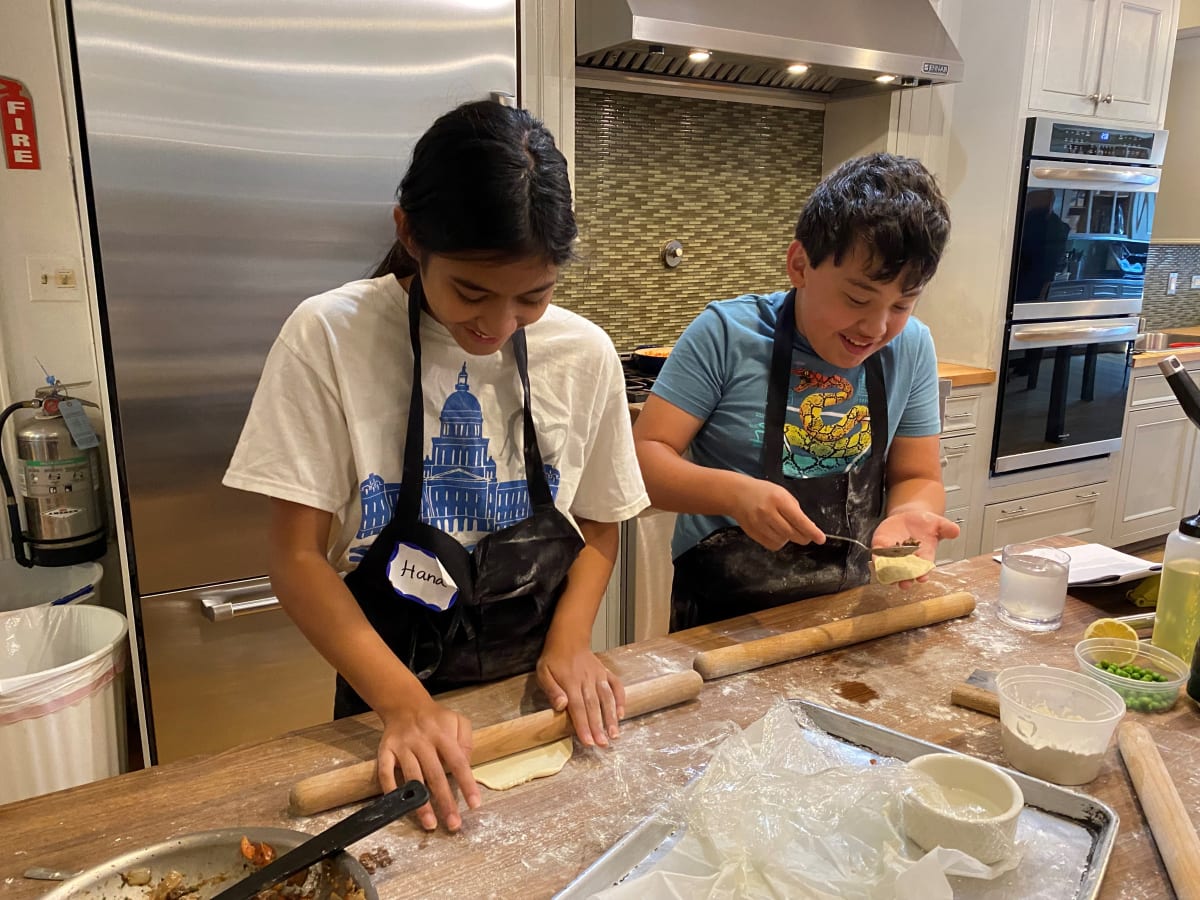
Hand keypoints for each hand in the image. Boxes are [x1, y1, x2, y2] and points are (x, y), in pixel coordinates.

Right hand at [376, 694, 479, 831]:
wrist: (405, 704)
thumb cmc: (436, 718)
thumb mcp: (458, 721)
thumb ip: (466, 742)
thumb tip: (467, 766)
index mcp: (443, 734)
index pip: (458, 761)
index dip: (467, 784)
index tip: (474, 805)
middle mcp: (422, 741)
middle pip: (435, 774)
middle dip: (445, 801)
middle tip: (453, 824)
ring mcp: (402, 746)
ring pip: (412, 778)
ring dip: (420, 803)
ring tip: (430, 823)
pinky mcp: (385, 750)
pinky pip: (385, 773)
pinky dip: (391, 790)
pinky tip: (400, 806)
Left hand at [537, 637, 625, 747]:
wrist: (569, 638)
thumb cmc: (553, 659)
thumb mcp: (543, 672)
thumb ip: (552, 690)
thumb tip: (562, 705)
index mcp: (570, 682)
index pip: (578, 708)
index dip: (583, 726)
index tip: (588, 742)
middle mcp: (587, 680)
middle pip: (594, 707)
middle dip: (599, 727)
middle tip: (603, 744)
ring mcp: (598, 676)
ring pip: (607, 698)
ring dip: (611, 717)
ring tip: (614, 734)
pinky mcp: (605, 673)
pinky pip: (616, 686)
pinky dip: (621, 699)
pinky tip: (622, 714)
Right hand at [728, 475, 824, 550]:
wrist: (737, 494)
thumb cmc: (763, 492)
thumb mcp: (782, 493)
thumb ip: (795, 510)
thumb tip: (808, 528)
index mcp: (779, 500)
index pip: (799, 520)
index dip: (812, 532)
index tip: (821, 539)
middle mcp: (768, 512)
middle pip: (793, 534)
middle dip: (804, 537)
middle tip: (807, 535)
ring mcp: (759, 524)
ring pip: (783, 541)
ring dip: (789, 538)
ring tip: (784, 526)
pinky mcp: (753, 534)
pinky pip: (772, 545)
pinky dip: (779, 542)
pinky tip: (776, 532)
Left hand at [872, 509, 960, 587]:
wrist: (908, 517)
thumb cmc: (924, 523)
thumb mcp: (937, 523)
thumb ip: (945, 528)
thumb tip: (955, 530)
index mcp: (924, 557)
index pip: (924, 569)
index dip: (923, 574)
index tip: (922, 578)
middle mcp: (908, 560)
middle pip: (906, 574)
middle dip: (905, 580)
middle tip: (904, 584)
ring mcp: (893, 555)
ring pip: (890, 568)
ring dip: (889, 573)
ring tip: (889, 576)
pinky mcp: (881, 547)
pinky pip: (878, 555)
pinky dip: (877, 559)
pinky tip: (877, 560)